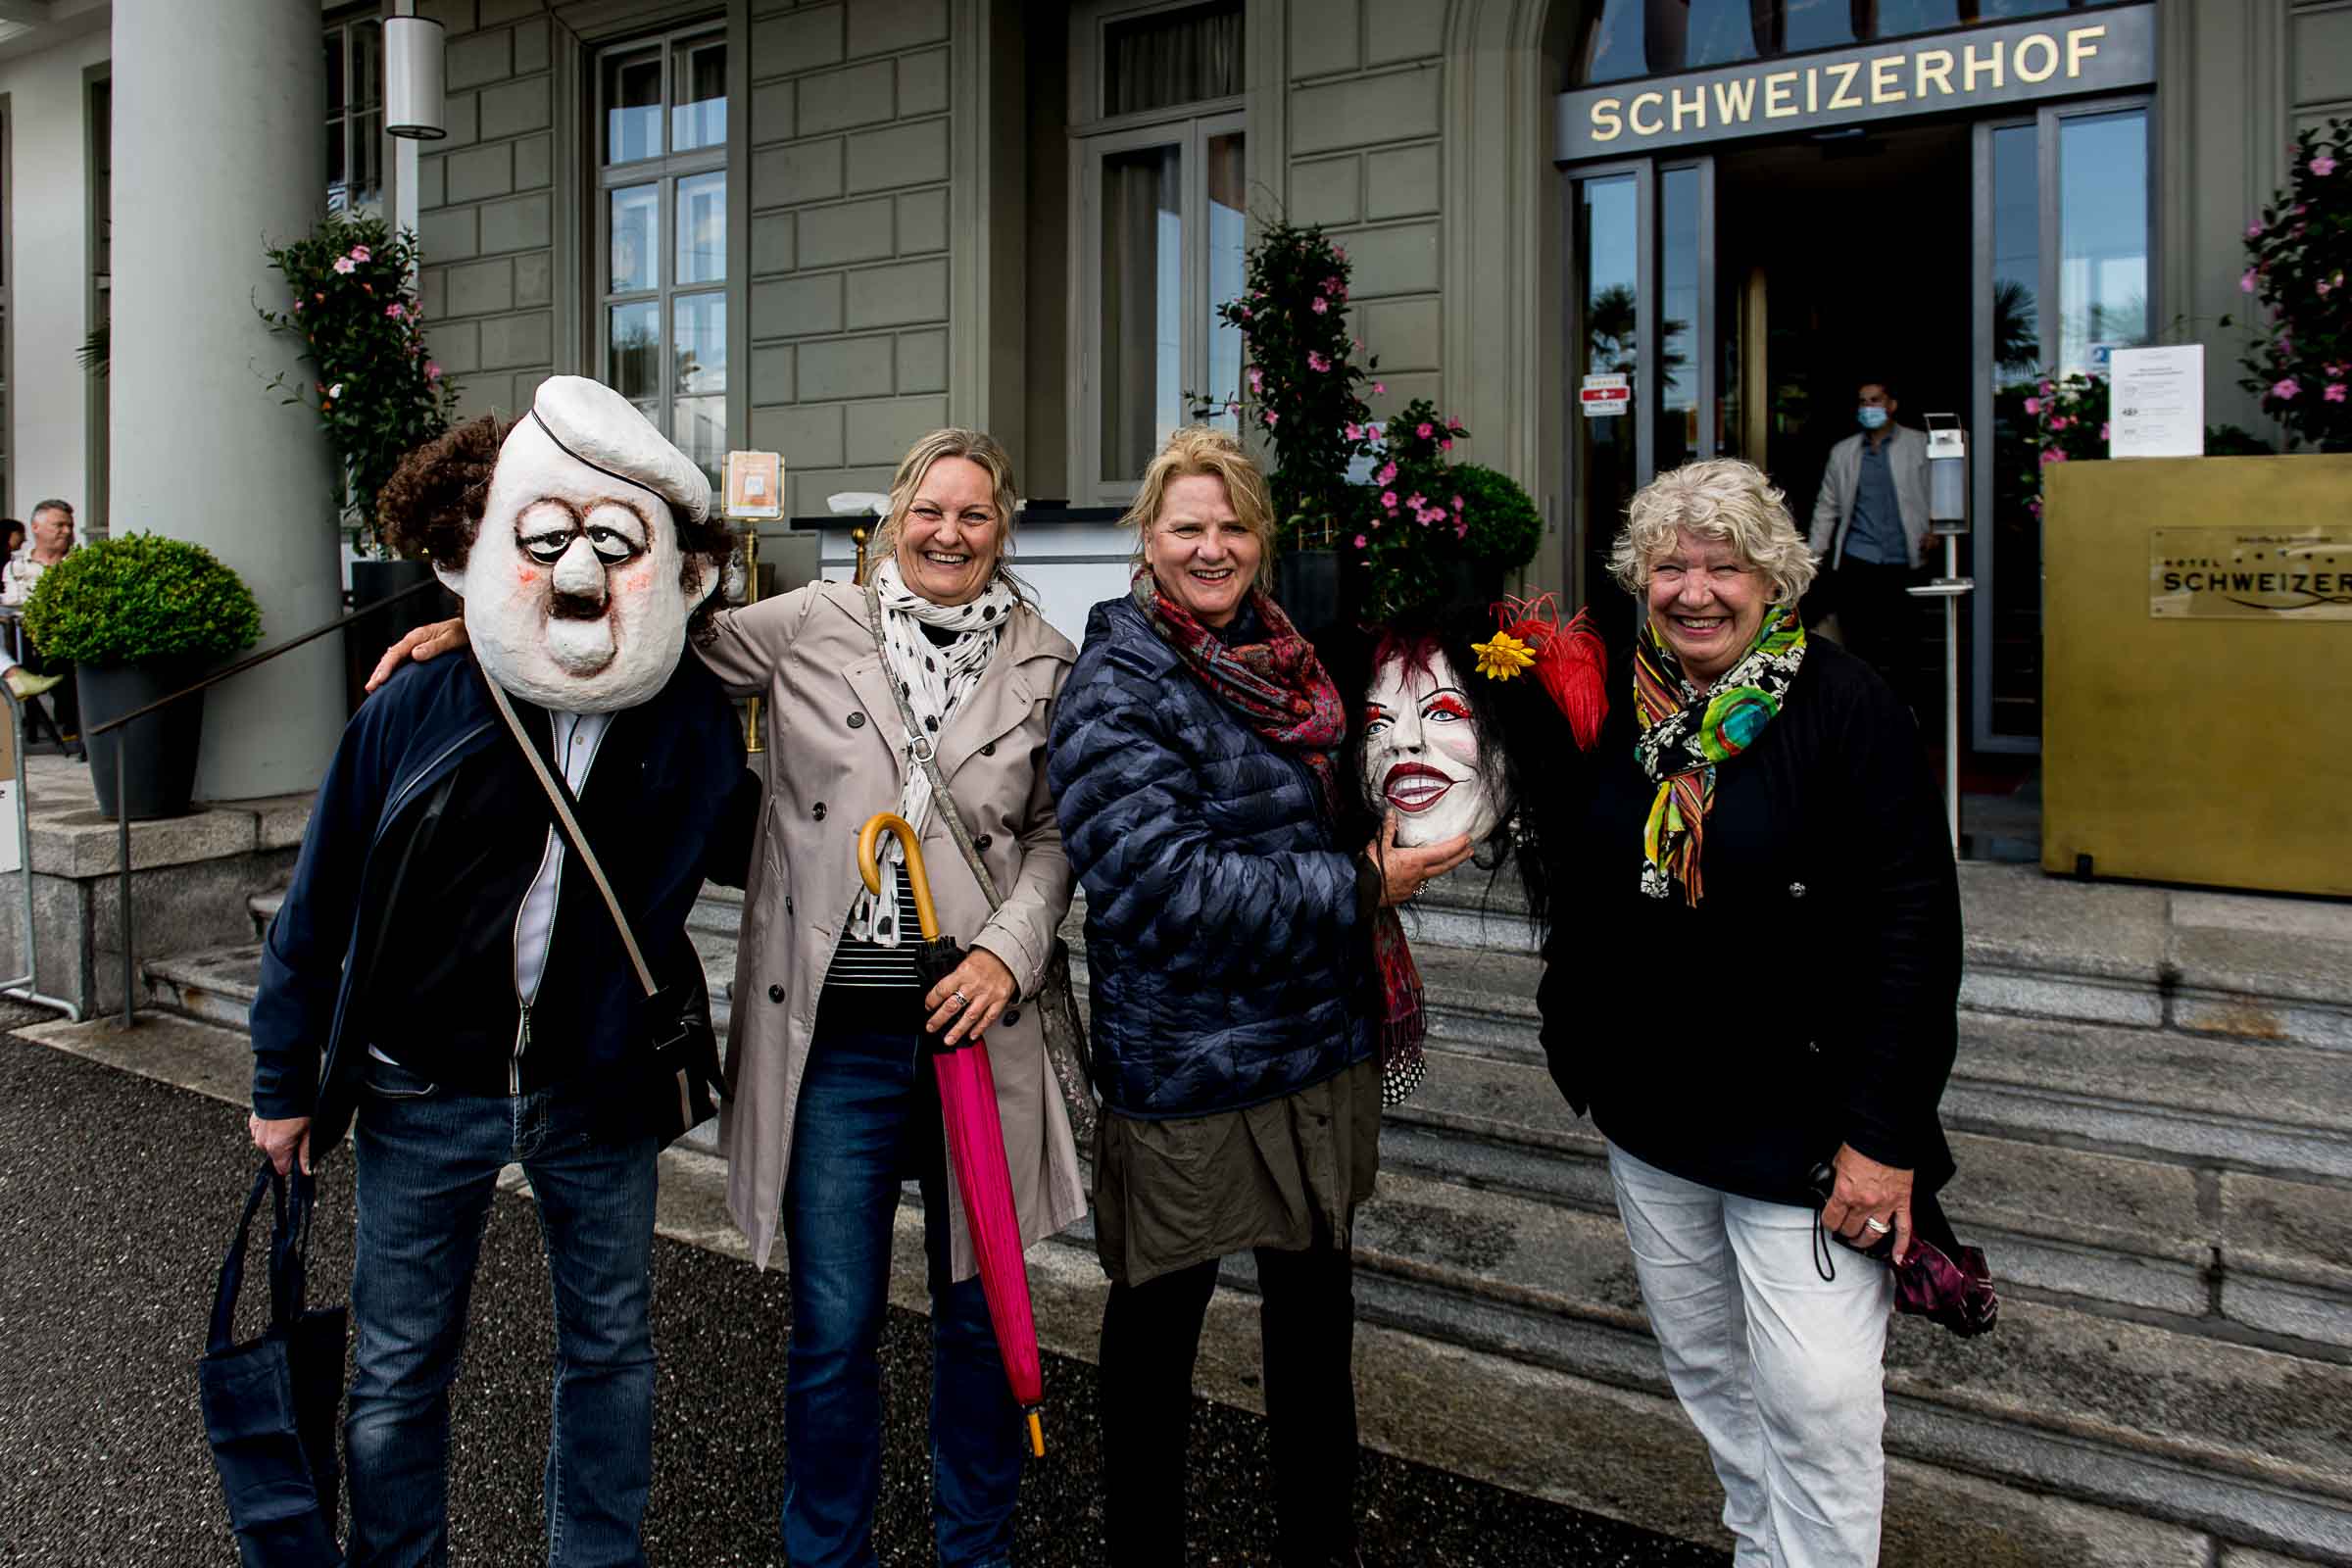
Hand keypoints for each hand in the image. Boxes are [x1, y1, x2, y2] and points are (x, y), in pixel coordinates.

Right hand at [249, 1113, 312, 1176]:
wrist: (283, 1087)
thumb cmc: (298, 1109)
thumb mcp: (308, 1132)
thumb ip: (304, 1153)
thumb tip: (306, 1170)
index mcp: (276, 1148)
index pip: (281, 1169)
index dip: (292, 1164)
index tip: (298, 1157)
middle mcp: (262, 1143)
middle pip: (276, 1154)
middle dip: (286, 1148)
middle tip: (298, 1133)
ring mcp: (256, 1132)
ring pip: (268, 1142)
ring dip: (277, 1137)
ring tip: (289, 1124)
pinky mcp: (253, 1121)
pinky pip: (262, 1131)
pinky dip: (270, 1128)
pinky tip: (279, 1119)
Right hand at [365, 617, 467, 692]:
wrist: (466, 627)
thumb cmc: (460, 632)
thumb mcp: (449, 639)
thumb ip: (434, 647)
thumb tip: (415, 655)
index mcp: (416, 637)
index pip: (396, 653)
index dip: (386, 667)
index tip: (380, 680)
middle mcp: (412, 641)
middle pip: (390, 657)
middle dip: (378, 672)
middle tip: (370, 687)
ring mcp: (413, 646)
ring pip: (392, 660)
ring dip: (382, 672)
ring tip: (373, 687)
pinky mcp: (417, 651)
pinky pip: (400, 661)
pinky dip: (391, 670)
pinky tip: (387, 679)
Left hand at [923, 945, 1016, 1046]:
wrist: (1008, 955)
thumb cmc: (986, 958)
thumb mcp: (965, 961)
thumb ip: (955, 977)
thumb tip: (942, 993)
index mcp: (963, 973)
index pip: (942, 989)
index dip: (931, 1000)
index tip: (928, 1006)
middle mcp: (974, 985)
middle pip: (953, 1006)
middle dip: (939, 1019)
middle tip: (931, 1027)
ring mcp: (987, 994)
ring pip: (970, 1016)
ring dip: (958, 1030)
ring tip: (949, 1040)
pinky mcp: (999, 1000)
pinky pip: (988, 1017)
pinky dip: (979, 1028)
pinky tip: (972, 1035)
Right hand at [1363, 811, 1474, 907]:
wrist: (1360, 893)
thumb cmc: (1369, 871)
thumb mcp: (1378, 846)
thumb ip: (1388, 830)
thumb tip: (1391, 813)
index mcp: (1414, 861)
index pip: (1442, 853)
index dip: (1457, 846)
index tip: (1467, 839)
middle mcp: (1418, 875)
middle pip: (1445, 866)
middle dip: (1459, 858)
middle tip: (1470, 851)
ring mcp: (1413, 887)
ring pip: (1431, 876)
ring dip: (1440, 868)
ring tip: (1444, 861)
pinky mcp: (1406, 894)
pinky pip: (1419, 884)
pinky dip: (1423, 877)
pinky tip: (1418, 873)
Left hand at [1819, 1143, 1914, 1264]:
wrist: (1884, 1136)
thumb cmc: (1861, 1145)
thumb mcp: (1837, 1163)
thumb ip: (1833, 1180)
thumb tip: (1829, 1190)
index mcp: (1845, 1193)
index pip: (1832, 1220)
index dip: (1829, 1223)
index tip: (1830, 1222)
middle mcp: (1864, 1203)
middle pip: (1851, 1230)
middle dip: (1845, 1231)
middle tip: (1843, 1229)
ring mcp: (1885, 1206)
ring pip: (1874, 1234)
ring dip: (1864, 1241)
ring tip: (1860, 1241)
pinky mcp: (1902, 1203)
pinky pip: (1903, 1229)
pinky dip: (1901, 1246)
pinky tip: (1896, 1257)